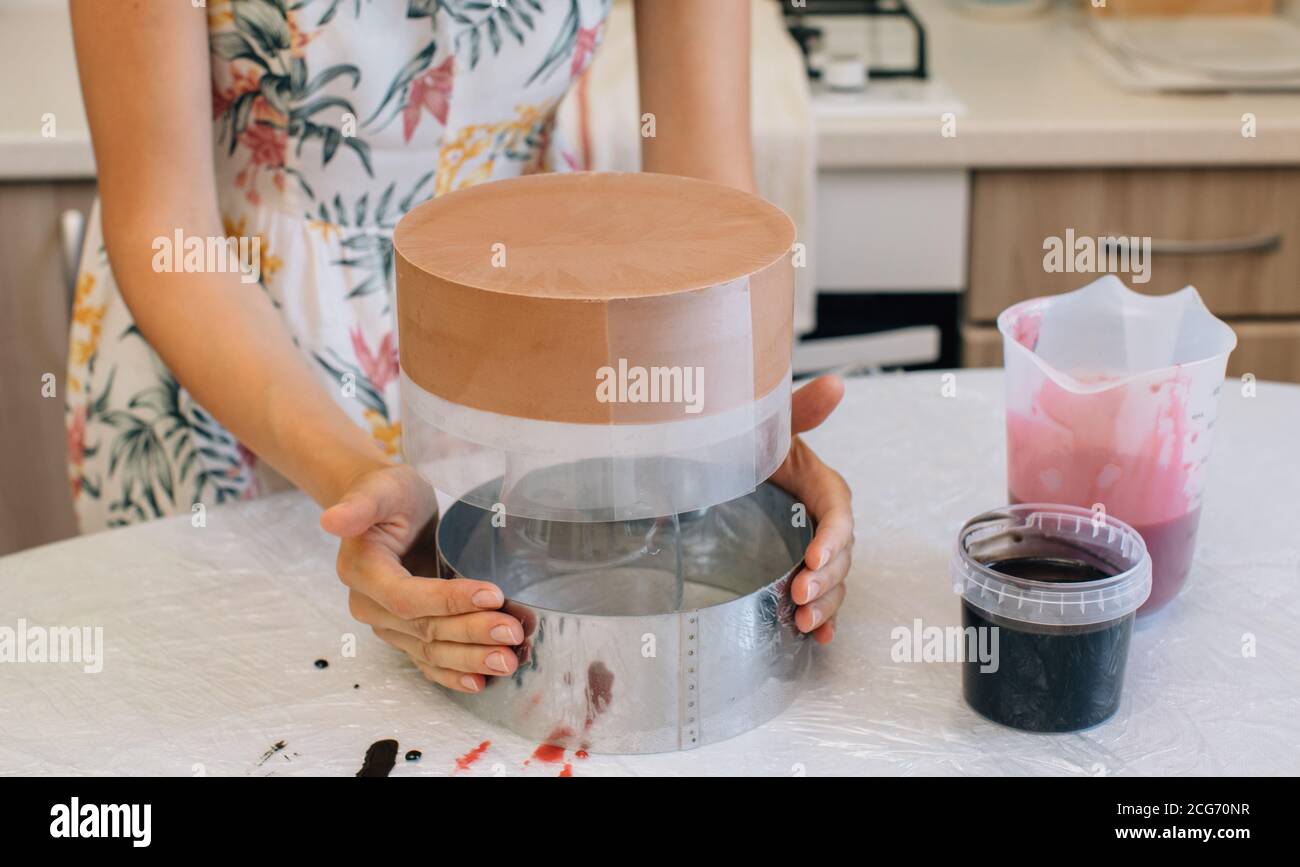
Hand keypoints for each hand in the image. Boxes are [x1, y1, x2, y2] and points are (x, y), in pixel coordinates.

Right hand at [320, 464, 523, 692]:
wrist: (387, 508)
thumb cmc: (388, 493)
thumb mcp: (380, 488)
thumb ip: (359, 504)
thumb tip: (331, 520)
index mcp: (363, 571)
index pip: (407, 597)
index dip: (449, 601)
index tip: (493, 594)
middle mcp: (370, 605)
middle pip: (424, 629)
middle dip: (472, 633)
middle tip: (513, 631)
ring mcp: (387, 624)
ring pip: (430, 650)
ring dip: (471, 660)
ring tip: (509, 660)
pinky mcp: (405, 633)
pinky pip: (427, 661)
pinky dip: (454, 674)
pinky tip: (480, 682)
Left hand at [769, 375, 853, 643]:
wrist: (720, 462)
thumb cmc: (750, 443)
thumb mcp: (772, 427)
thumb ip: (802, 410)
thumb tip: (835, 384)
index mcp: (821, 486)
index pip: (837, 514)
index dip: (832, 538)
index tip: (813, 557)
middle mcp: (821, 520)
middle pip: (840, 555)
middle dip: (825, 579)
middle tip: (798, 595)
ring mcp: (810, 546)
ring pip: (833, 581)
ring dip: (824, 605)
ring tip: (800, 621)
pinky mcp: (797, 566)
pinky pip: (819, 596)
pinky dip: (821, 619)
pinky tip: (814, 637)